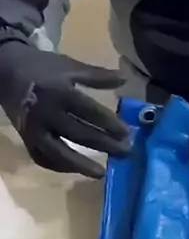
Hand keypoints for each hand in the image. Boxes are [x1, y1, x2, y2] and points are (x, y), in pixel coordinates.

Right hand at [0, 39, 129, 177]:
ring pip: (59, 153)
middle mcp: (47, 114)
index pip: (90, 112)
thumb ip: (97, 76)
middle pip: (80, 134)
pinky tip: (75, 169)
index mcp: (60, 93)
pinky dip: (59, 166)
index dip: (110, 124)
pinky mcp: (26, 139)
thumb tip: (125, 79)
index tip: (127, 133)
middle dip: (105, 145)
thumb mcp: (69, 66)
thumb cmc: (42, 67)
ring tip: (101, 173)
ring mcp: (35, 130)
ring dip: (81, 165)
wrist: (5, 72)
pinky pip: (42, 158)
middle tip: (125, 153)